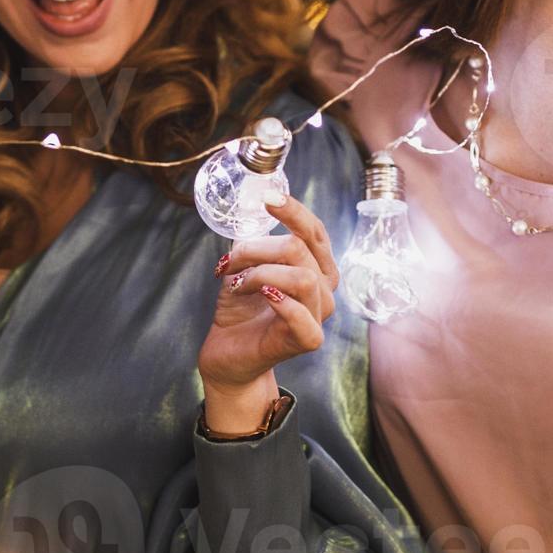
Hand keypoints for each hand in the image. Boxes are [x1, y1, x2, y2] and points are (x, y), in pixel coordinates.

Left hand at [197, 193, 338, 434]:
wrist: (228, 354)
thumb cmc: (241, 311)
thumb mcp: (244, 269)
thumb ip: (253, 245)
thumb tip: (248, 217)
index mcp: (315, 267)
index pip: (315, 232)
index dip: (294, 212)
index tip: (267, 198)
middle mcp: (323, 289)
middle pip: (300, 249)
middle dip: (257, 248)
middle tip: (231, 261)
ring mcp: (318, 315)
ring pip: (299, 277)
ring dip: (259, 274)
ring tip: (236, 284)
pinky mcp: (308, 339)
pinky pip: (302, 315)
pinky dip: (279, 302)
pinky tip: (260, 297)